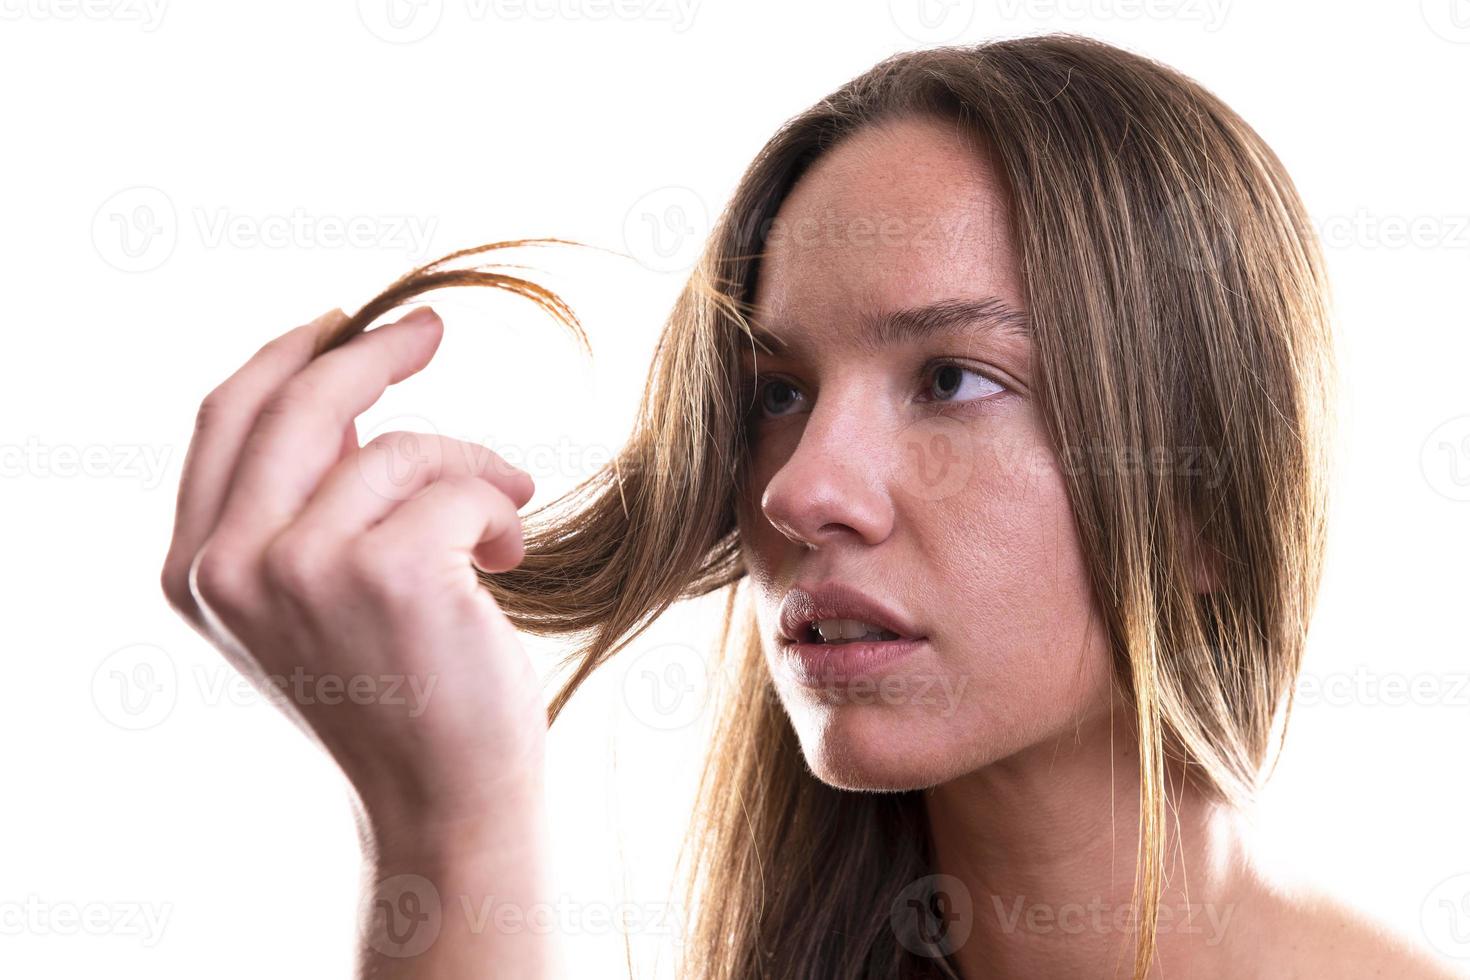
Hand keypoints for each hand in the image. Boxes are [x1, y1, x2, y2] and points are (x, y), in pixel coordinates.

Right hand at [159, 305, 546, 839]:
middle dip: (372, 352)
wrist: (445, 801)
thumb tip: (342, 388)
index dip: (287, 355)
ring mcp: (300, 570)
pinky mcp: (388, 573)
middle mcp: (228, 569)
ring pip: (398, 448)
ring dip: (468, 471)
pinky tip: (507, 560)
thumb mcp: (312, 600)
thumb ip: (300, 504)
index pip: (227, 418)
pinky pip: (460, 487)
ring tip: (499, 525)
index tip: (343, 320)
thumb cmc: (398, 694)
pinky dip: (499, 508)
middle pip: (298, 404)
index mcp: (195, 572)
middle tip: (429, 330)